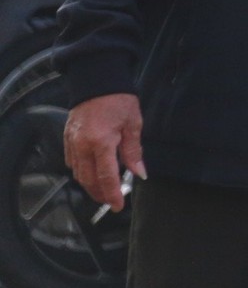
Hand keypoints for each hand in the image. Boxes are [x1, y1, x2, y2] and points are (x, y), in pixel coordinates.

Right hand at [63, 94, 145, 210]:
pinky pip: (72, 163)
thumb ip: (134, 152)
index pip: (106, 177)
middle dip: (100, 194)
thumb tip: (139, 173)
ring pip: (78, 174)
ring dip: (90, 185)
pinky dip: (81, 172)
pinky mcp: (67, 139)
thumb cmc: (118, 100)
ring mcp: (72, 143)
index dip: (112, 194)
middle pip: (88, 180)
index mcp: (101, 142)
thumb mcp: (133, 124)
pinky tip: (92, 174)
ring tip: (104, 191)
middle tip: (112, 201)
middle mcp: (82, 146)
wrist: (97, 81)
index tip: (118, 206)